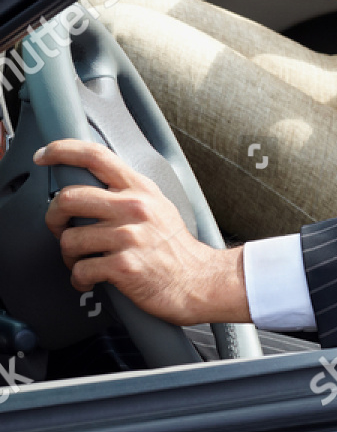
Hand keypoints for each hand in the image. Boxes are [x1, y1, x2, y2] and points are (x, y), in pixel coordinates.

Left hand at [39, 140, 248, 324]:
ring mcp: (129, 236)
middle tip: (60, 228)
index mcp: (140, 189)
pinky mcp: (123, 266)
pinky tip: (91, 280)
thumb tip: (87, 188)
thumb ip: (126, 193)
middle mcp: (134, 208)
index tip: (43, 155)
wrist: (198, 281)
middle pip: (69, 198)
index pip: (96, 156)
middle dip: (54, 217)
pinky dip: (80, 279)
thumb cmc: (174, 248)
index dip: (62, 150)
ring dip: (69, 255)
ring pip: (69, 239)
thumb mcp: (158, 206)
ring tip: (83, 260)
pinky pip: (80, 270)